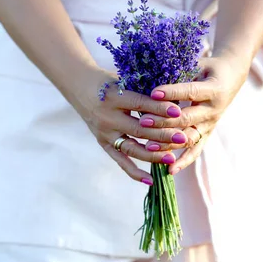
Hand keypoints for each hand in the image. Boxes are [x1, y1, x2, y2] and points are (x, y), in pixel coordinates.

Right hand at [71, 68, 190, 184]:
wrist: (79, 86)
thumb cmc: (108, 81)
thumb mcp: (125, 80)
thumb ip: (145, 92)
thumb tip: (175, 103)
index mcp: (113, 97)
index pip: (140, 104)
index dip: (159, 108)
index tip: (178, 111)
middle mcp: (107, 117)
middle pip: (138, 130)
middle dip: (162, 135)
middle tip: (182, 138)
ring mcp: (104, 133)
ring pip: (131, 148)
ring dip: (152, 155)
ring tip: (171, 159)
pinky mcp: (103, 143)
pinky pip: (120, 161)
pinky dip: (134, 172)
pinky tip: (151, 181)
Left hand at [138, 55, 249, 174]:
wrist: (231, 77)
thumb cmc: (208, 67)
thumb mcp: (197, 64)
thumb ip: (179, 72)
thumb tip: (153, 76)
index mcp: (213, 89)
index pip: (190, 92)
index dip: (172, 93)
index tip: (153, 92)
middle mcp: (213, 110)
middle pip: (187, 118)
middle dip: (163, 121)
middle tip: (143, 121)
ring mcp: (210, 124)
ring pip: (189, 137)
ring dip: (169, 143)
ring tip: (149, 147)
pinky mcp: (207, 133)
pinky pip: (195, 150)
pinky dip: (183, 161)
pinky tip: (169, 170)